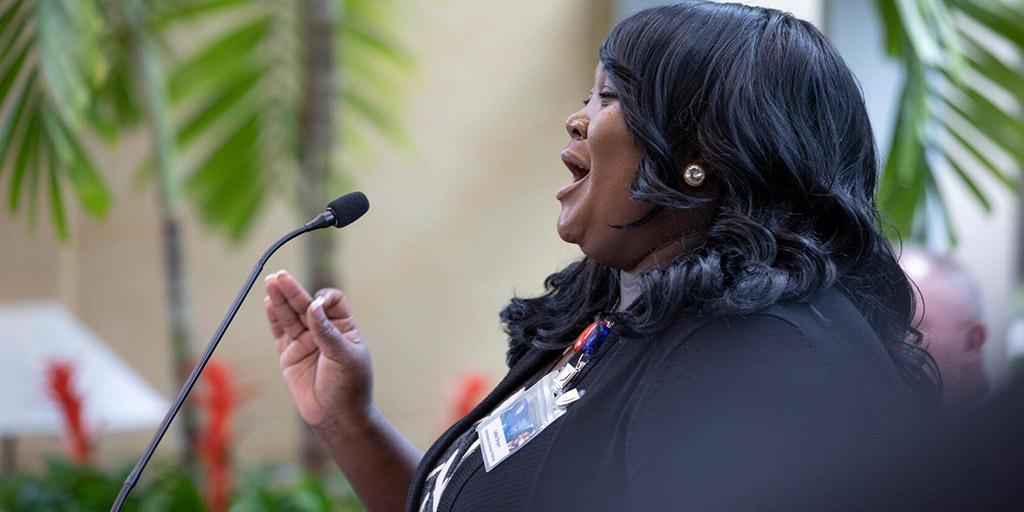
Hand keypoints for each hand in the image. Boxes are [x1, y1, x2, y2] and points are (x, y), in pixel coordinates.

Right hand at [264, 270, 372, 429]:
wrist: (337, 416)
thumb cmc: (349, 386)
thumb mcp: (344, 357)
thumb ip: (327, 332)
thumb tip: (314, 306)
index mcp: (344, 327)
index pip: (333, 302)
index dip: (324, 299)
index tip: (318, 305)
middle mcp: (323, 331)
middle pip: (306, 304)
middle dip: (294, 291)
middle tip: (280, 277)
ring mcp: (305, 342)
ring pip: (290, 316)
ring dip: (280, 299)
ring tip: (270, 282)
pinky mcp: (289, 354)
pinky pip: (280, 332)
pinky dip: (273, 318)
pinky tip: (268, 302)